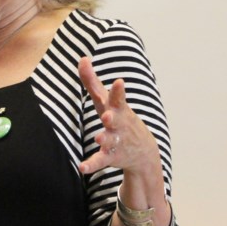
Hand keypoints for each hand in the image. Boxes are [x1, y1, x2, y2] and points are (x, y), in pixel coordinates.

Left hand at [77, 56, 159, 176]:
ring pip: (109, 139)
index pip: (117, 98)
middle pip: (116, 119)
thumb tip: (82, 58)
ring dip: (104, 138)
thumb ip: (92, 81)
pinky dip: (92, 164)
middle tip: (108, 116)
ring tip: (98, 137)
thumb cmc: (120, 118)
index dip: (118, 91)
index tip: (119, 82)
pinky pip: (100, 160)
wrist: (144, 151)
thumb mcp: (107, 100)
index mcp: (118, 108)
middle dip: (113, 117)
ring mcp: (116, 140)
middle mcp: (118, 124)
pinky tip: (82, 167)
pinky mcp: (111, 156)